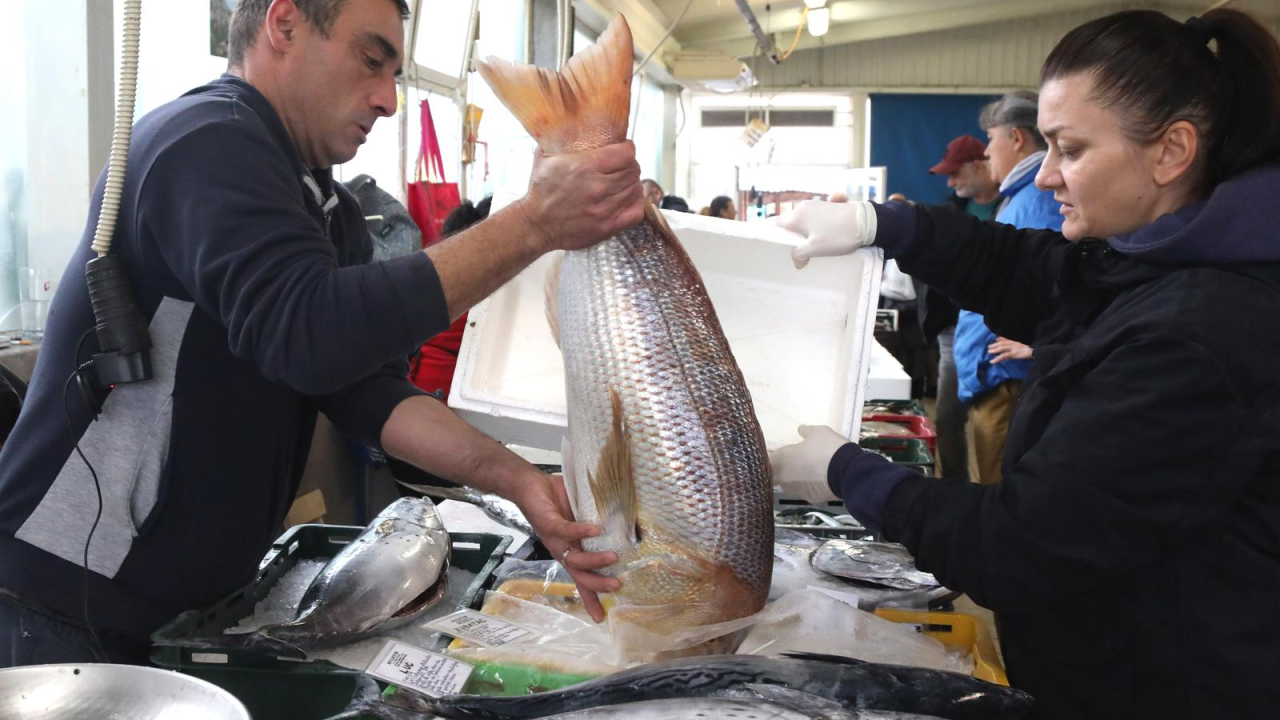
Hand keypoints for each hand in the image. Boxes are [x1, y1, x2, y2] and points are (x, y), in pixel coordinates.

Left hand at [508, 472, 619, 622]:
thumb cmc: (557, 501)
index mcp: (571, 552)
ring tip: (613, 557)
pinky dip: (581, 532)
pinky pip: (566, 531)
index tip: (601, 619)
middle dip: (597, 585)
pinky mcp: (549, 524)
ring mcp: (555, 539)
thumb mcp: (582, 516)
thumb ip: (601, 523)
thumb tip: (632, 525)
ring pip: (574, 558)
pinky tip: (595, 530)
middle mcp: (563, 550)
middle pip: (580, 576)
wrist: (529, 486)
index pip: (581, 580)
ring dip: (594, 561)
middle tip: (617, 585)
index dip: (590, 600)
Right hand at [517, 142, 644, 253]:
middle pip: (633, 170)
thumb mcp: (545, 158)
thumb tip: (569, 122)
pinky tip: (627, 198)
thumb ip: (560, 139)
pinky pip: (636, 211)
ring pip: (635, 189)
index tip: (622, 148)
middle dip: (629, 165)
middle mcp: (598, 188)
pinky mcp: (608, 226)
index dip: (627, 148)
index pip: (625, 153)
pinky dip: (635, 202)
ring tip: (622, 181)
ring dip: (631, 183)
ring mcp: (604, 209)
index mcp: (584, 167)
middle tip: (621, 165)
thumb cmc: (540, 193)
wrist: (537, 226)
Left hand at [768, 425, 851, 503]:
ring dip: (795, 478)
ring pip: (790, 484)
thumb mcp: (818, 432)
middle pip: (776, 475)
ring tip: (808, 469)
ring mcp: (797, 491)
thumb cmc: (827, 448)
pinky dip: (809, 486)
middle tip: (794, 460)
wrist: (847, 472)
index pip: (765, 461)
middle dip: (782, 469)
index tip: (775, 451)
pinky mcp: (810, 499)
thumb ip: (806, 431)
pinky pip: (805, 491)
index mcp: (781, 460)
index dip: (769, 456)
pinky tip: (819, 479)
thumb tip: (801, 429)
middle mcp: (784, 478)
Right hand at [776, 200, 877, 268]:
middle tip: (798, 249)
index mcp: (796, 216)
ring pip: (804, 219)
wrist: (866, 222)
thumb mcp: (815, 249)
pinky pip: (816, 216)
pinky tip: (824, 234)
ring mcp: (817, 204)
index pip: (777, 223)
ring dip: (806, 230)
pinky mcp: (829, 205)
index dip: (776, 234)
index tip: (780, 245)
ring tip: (813, 244)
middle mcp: (803, 207)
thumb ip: (800, 254)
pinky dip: (816, 224)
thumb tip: (796, 261)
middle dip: (792, 234)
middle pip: (791, 221)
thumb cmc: (837, 236)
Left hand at [988, 337, 1032, 363]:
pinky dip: (997, 359)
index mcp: (1018, 341)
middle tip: (989, 346)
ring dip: (995, 349)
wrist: (1039, 349)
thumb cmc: (1035, 348)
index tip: (996, 339)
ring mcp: (1014, 348)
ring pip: (1002, 348)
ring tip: (989, 352)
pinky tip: (992, 362)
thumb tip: (1021, 347)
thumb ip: (1022, 345)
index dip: (1001, 338)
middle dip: (995, 344)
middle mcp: (1015, 343)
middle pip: (1003, 343)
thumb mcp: (1028, 344)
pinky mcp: (1014, 353)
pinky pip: (1003, 356)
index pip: (1008, 339)